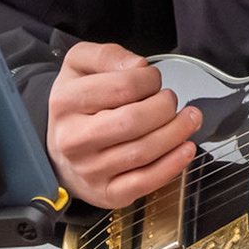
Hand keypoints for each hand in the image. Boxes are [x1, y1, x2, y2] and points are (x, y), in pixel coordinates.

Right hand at [47, 41, 201, 208]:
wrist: (60, 151)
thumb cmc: (76, 107)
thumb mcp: (78, 67)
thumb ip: (107, 55)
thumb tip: (138, 66)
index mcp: (66, 102)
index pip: (122, 87)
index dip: (149, 79)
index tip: (153, 79)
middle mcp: (74, 139)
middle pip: (134, 121)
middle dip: (165, 107)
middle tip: (171, 100)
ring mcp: (90, 170)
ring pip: (144, 151)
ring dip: (176, 133)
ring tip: (189, 119)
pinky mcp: (108, 193)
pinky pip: (146, 182)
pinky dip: (173, 165)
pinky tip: (185, 148)